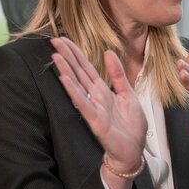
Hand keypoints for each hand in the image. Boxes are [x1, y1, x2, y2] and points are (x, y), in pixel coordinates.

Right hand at [50, 37, 145, 173]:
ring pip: (77, 85)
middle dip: (67, 56)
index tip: (64, 39)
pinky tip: (65, 79)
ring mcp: (93, 108)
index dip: (76, 53)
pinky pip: (83, 103)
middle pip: (78, 72)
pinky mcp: (95, 120)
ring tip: (55, 56)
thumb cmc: (130, 126)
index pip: (86, 68)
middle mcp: (95, 97)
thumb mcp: (128, 94)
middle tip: (54, 40)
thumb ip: (117, 75)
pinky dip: (74, 91)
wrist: (134, 150)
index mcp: (103, 90)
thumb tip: (108, 53)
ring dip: (66, 70)